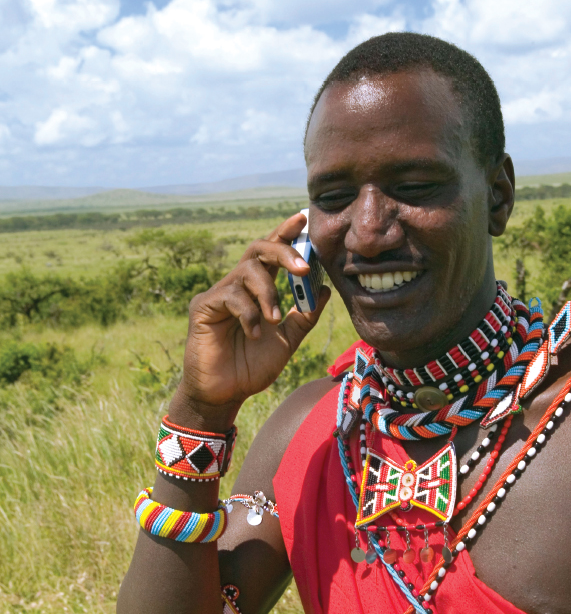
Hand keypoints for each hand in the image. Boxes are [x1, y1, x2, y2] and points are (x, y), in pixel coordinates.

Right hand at [170, 213, 329, 427]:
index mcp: (257, 289)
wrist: (225, 395)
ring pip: (247, 271)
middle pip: (259, 250)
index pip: (273, 253)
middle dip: (284, 252)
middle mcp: (238, 285)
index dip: (286, 233)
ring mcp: (219, 294)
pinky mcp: (203, 306)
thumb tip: (324, 290)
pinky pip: (231, 296)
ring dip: (268, 293)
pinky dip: (249, 313)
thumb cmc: (252, 367)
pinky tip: (254, 333)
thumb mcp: (287, 341)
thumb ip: (304, 317)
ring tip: (274, 320)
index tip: (302, 218)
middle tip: (303, 268)